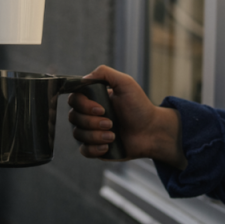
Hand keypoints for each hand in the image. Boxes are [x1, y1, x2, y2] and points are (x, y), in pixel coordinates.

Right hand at [68, 65, 185, 168]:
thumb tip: (84, 78)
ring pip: (77, 134)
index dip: (84, 105)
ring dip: (95, 136)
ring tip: (113, 135)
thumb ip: (105, 73)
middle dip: (92, 122)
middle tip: (111, 123)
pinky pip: (83, 150)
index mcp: (93, 99)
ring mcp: (90, 131)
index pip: (74, 99)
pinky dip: (94, 149)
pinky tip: (107, 146)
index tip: (102, 109)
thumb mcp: (125, 83)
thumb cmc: (139, 107)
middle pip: (73, 117)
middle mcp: (88, 114)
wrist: (151, 131)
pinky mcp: (95, 148)